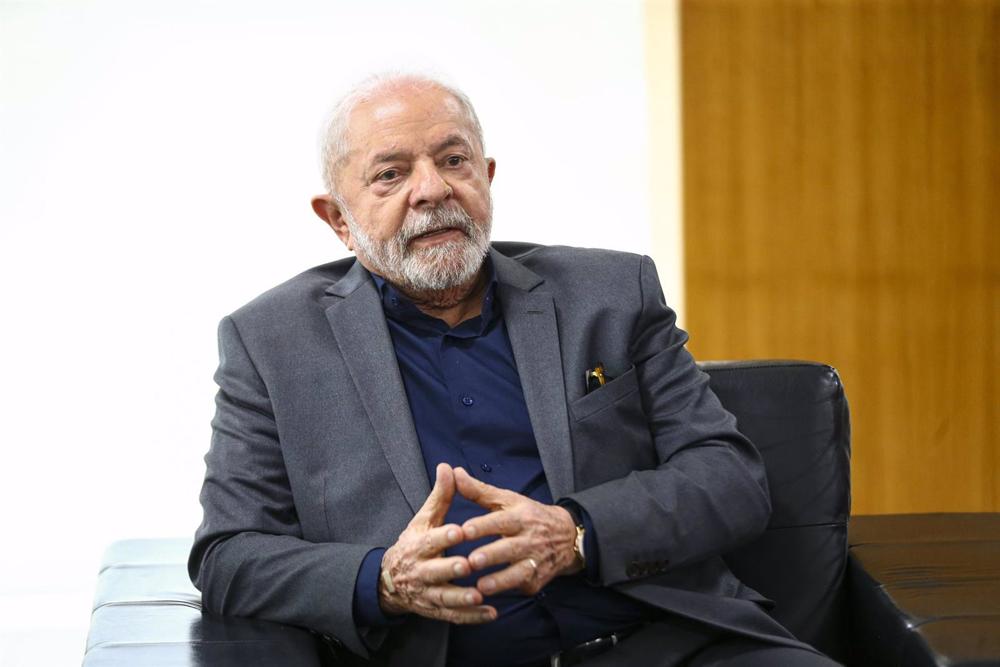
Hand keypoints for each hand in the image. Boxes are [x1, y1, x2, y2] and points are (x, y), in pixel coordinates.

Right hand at [379, 464, 496, 623]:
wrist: (391, 581)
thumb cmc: (414, 544)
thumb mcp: (424, 519)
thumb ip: (440, 496)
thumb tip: (447, 466)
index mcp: (418, 546)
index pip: (430, 540)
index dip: (443, 536)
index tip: (459, 531)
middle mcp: (420, 571)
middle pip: (434, 572)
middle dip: (450, 569)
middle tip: (467, 565)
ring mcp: (427, 593)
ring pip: (444, 597)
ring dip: (462, 598)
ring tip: (480, 596)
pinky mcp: (435, 610)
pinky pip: (454, 615)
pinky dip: (472, 617)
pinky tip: (491, 613)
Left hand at [454, 466, 581, 596]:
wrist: (566, 536)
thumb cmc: (528, 516)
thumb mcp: (507, 500)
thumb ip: (479, 491)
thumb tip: (454, 473)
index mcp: (520, 516)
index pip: (501, 521)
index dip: (483, 526)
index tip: (465, 530)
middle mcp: (530, 539)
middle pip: (510, 548)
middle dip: (491, 555)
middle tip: (471, 560)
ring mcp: (535, 561)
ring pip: (518, 572)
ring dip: (500, 580)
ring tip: (480, 587)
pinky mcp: (537, 580)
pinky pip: (523, 586)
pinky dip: (508, 592)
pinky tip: (490, 598)